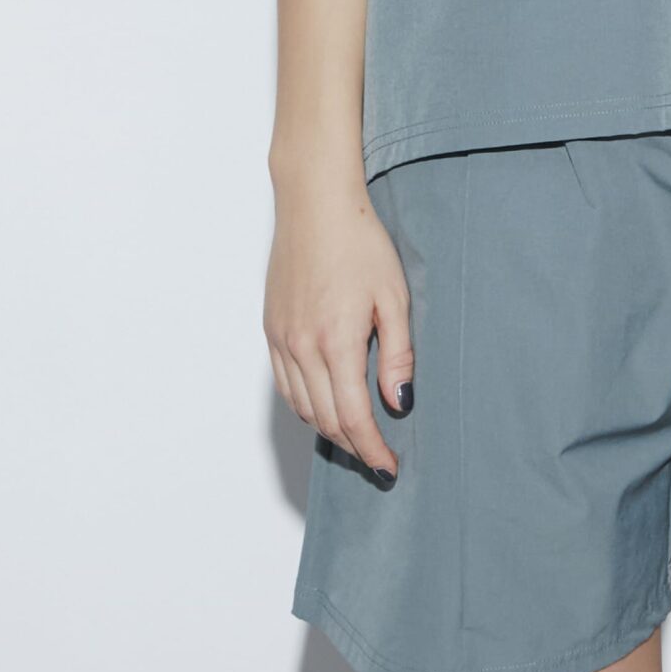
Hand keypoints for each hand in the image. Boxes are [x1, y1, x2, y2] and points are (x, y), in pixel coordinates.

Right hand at [263, 170, 414, 481]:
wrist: (315, 204)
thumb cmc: (361, 244)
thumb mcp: (394, 297)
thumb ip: (397, 355)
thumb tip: (398, 403)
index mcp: (336, 342)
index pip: (353, 417)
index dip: (372, 450)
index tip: (389, 467)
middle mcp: (301, 347)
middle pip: (326, 419)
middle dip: (354, 446)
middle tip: (378, 457)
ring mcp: (281, 339)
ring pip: (302, 407)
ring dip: (329, 429)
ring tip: (357, 435)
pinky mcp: (271, 329)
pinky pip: (285, 385)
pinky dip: (306, 405)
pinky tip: (326, 404)